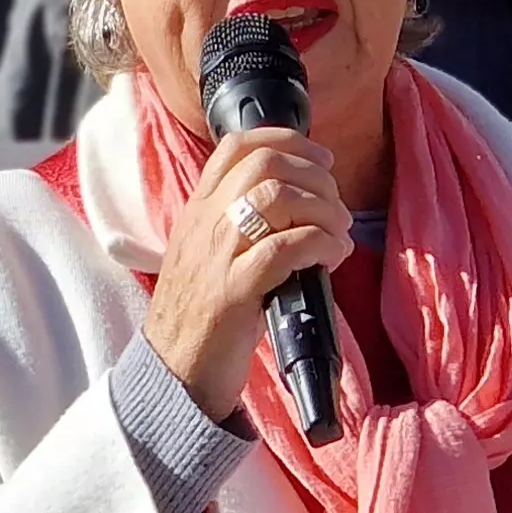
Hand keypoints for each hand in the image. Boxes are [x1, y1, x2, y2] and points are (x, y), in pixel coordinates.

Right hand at [140, 126, 353, 420]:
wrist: (172, 372)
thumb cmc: (200, 317)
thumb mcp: (208, 256)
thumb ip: (237, 225)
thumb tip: (296, 205)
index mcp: (198, 211)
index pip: (236, 146)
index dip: (286, 140)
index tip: (320, 160)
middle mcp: (205, 223)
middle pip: (265, 163)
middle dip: (315, 175)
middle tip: (335, 205)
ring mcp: (218, 255)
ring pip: (278, 198)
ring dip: (324, 209)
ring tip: (338, 234)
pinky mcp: (235, 291)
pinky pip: (287, 247)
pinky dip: (322, 243)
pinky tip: (333, 256)